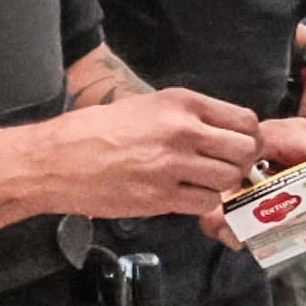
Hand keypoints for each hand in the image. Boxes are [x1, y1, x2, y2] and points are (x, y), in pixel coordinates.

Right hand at [42, 88, 263, 218]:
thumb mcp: (148, 106)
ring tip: (202, 181)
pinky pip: (205, 202)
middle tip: (228, 167)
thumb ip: (190, 117)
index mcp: (181, 103)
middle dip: (242, 162)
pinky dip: (202, 202)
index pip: (245, 120)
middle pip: (244, 150)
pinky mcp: (160, 197)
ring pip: (228, 179)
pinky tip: (185, 195)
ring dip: (222, 183)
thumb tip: (228, 133)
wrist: (55, 160)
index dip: (250, 137)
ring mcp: (172, 165)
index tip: (241, 146)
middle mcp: (181, 130)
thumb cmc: (97, 131)